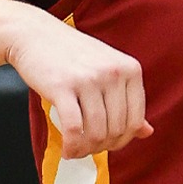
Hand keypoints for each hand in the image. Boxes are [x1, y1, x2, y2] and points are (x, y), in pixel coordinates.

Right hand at [4, 14, 153, 158]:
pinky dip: (72, 146)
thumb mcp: (108, 71)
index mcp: (130, 69)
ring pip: (97, 132)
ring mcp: (89, 79)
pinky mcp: (63, 87)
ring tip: (76, 150)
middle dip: (102, 146)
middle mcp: (113, 73)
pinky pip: (74, 129)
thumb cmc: (72, 55)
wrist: (35, 34)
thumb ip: (127, 101)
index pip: (136, 120)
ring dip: (86, 149)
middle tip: (88, 148)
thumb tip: (147, 132)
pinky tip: (67, 150)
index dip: (122, 140)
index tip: (108, 143)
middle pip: (117, 129)